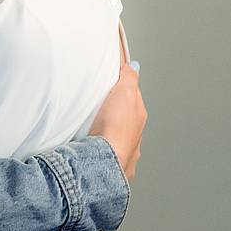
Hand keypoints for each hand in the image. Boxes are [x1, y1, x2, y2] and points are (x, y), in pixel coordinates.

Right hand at [89, 60, 145, 181]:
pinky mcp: (111, 164)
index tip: (112, 82)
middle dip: (114, 112)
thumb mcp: (125, 92)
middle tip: (99, 105)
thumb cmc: (114, 129)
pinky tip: (92, 144)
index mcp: (139, 116)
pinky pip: (106, 154)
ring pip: (116, 137)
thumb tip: (132, 66)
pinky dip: (101, 149)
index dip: (122, 88)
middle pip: (124, 118)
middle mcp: (134, 135)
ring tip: (94, 126)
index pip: (132, 96)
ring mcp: (124, 151)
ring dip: (108, 131)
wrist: (102, 161)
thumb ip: (129, 78)